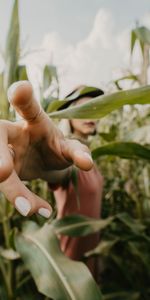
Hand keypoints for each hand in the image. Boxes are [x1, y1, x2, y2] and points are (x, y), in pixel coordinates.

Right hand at [0, 81, 92, 217]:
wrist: (44, 161)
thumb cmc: (57, 147)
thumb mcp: (69, 147)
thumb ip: (78, 151)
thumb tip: (87, 163)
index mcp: (33, 120)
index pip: (27, 106)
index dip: (22, 96)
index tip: (20, 89)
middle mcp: (13, 133)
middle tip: (1, 173)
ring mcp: (5, 153)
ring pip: (0, 168)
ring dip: (12, 190)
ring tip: (32, 209)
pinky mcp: (5, 171)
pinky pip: (6, 185)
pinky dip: (19, 199)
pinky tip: (38, 210)